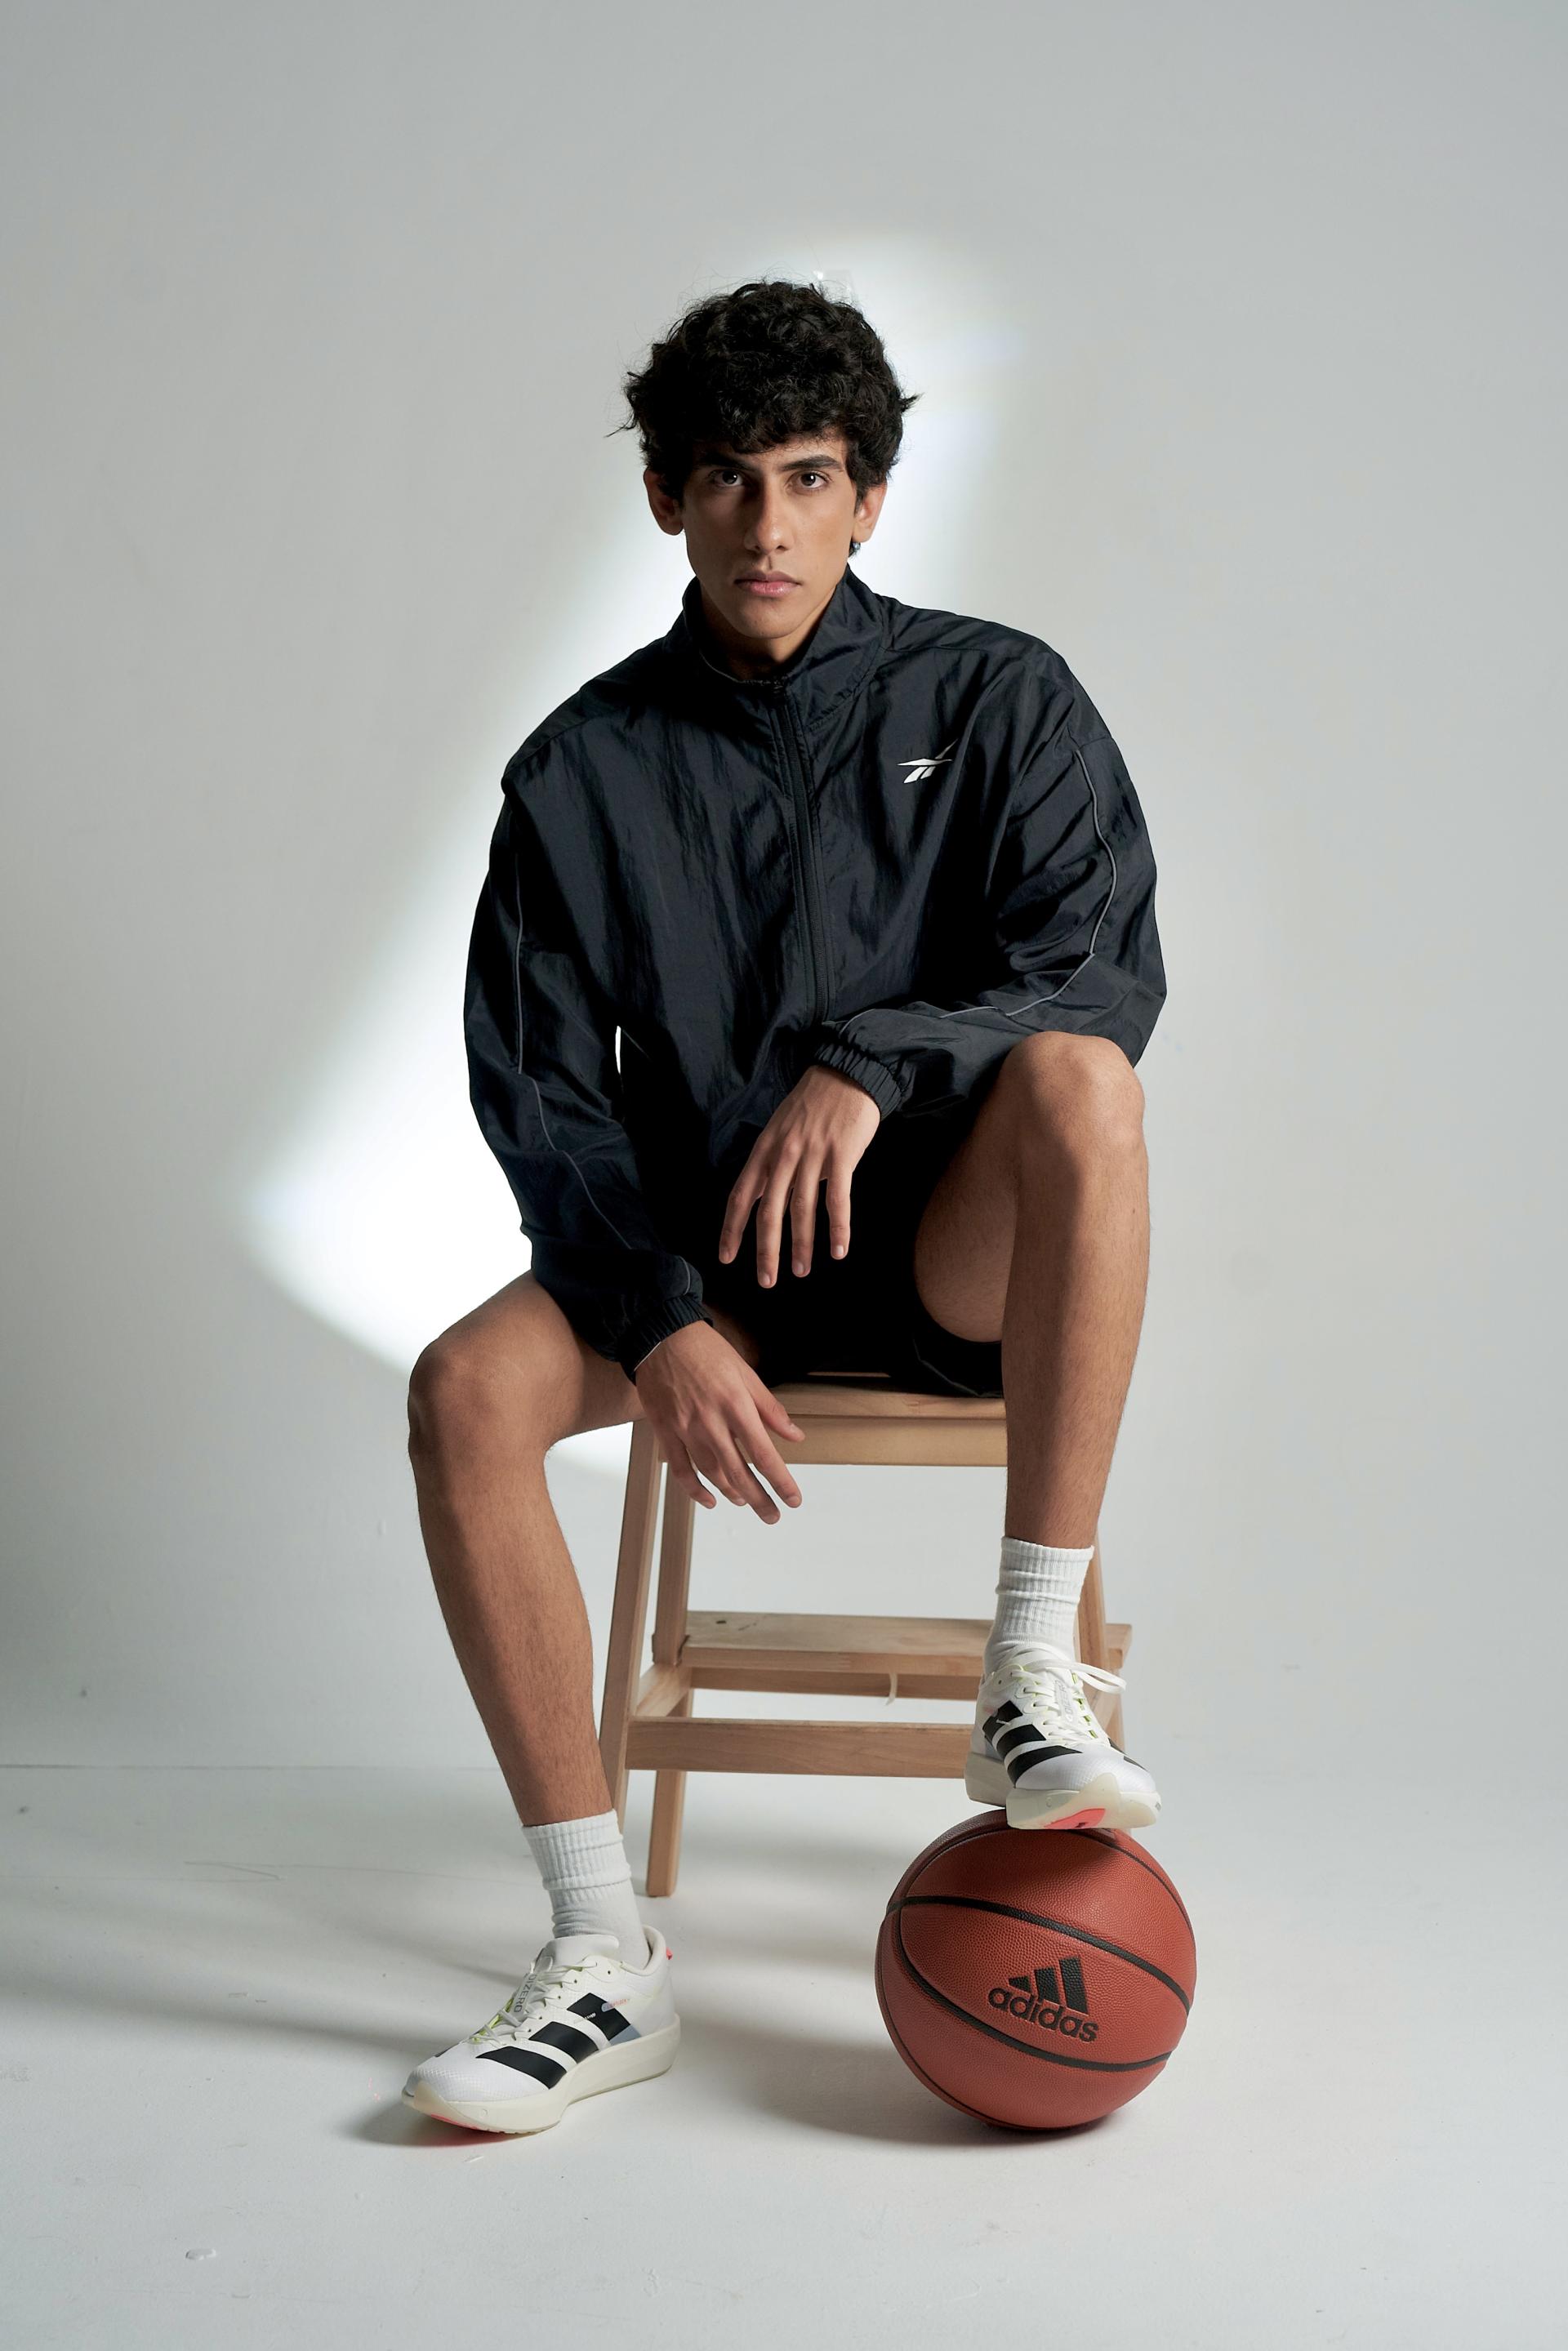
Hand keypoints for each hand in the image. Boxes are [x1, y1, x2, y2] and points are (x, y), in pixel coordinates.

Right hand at [634, 1320, 804, 1522]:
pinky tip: (709, 1499)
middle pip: (739, 1472)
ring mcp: (686, 1428)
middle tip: (772, 1515)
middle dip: (759, 1499)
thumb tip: (794, 1435)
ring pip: (711, 1473)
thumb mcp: (746, 1373)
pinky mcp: (665, 1431)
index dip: (781, 1481)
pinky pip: (680, 1469)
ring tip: (745, 1501)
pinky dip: (694, 1489)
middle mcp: (711, 1422)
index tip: (793, 1499)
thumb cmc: (707, 1351)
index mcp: (736, 1406)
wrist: (662, 1337)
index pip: (764, 1454)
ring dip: (731, 1492)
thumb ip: (770, 1408)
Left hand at [717, 1065, 880, 1284]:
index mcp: (765, 1150)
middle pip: (769, 1211)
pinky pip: (838, 1199)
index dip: (732, 1229)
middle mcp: (784, 1155)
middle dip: (766, 1250)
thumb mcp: (781, 1130)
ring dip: (801, 1245)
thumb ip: (773, 1165)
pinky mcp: (842, 1156)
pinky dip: (838, 1228)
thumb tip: (766, 1201)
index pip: (741, 1195)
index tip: (726, 1257)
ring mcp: (813, 1155)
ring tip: (801, 1271)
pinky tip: (838, 1250)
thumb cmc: (813, 1105)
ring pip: (802, 1209)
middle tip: (767, 1281)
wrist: (846, 1074)